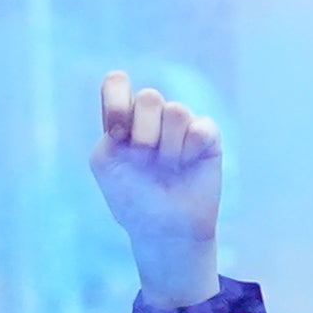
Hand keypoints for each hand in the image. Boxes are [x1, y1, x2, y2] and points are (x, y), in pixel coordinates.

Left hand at [88, 68, 224, 306]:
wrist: (164, 229)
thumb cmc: (132, 198)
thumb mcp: (105, 163)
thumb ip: (111, 129)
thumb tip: (144, 109)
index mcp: (122, 118)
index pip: (116, 83)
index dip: (116, 99)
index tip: (117, 132)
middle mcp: (151, 116)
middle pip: (149, 96)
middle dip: (144, 133)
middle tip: (145, 158)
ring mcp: (180, 123)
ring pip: (176, 111)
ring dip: (168, 148)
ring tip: (168, 167)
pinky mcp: (207, 134)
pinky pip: (200, 127)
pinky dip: (190, 151)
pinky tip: (187, 166)